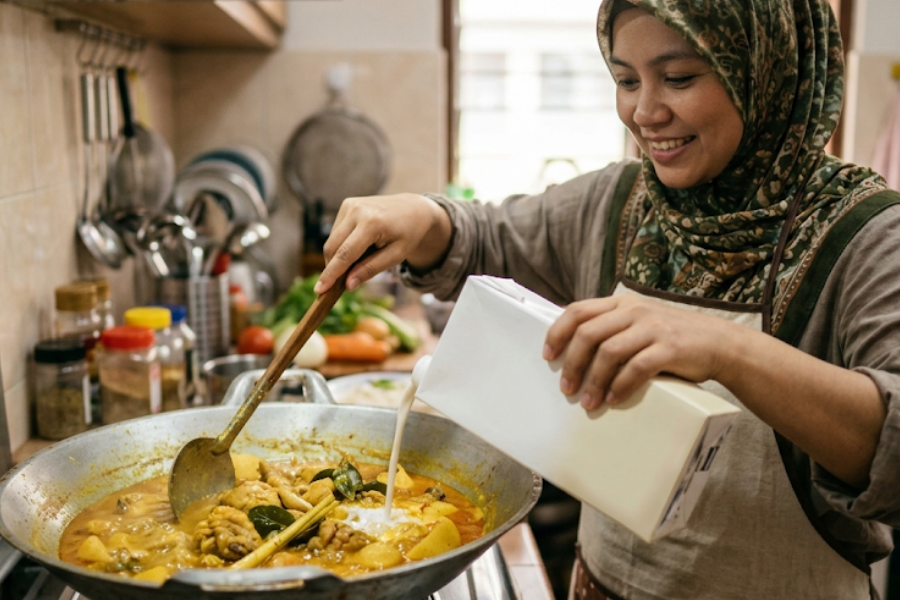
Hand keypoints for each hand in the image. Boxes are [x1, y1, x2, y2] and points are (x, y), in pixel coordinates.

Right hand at [314, 193, 452, 293]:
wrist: (413, 209)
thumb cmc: (407, 234)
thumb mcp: (396, 255)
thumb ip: (371, 269)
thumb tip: (348, 285)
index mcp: (372, 223)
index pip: (345, 253)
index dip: (331, 273)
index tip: (319, 290)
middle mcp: (357, 210)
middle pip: (333, 247)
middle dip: (332, 268)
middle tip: (340, 284)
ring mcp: (350, 205)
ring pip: (332, 241)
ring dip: (340, 256)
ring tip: (364, 256)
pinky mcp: (347, 204)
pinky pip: (337, 232)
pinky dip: (343, 244)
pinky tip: (361, 244)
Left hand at [542, 294, 732, 409]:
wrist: (719, 342)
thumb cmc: (672, 338)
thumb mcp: (640, 323)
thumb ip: (613, 328)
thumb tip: (575, 352)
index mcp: (621, 302)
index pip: (578, 310)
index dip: (558, 333)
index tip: (548, 356)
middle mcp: (634, 310)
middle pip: (588, 334)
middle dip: (572, 364)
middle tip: (567, 389)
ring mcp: (652, 327)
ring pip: (608, 352)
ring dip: (593, 381)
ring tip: (588, 402)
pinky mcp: (669, 347)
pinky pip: (636, 368)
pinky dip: (620, 386)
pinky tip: (613, 399)